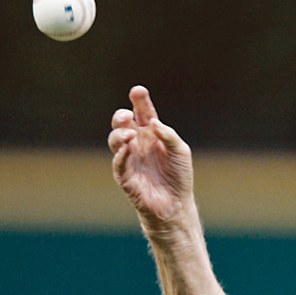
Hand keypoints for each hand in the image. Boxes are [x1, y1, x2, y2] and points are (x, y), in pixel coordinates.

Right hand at [108, 86, 194, 230]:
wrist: (176, 203)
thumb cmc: (179, 175)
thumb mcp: (181, 151)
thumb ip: (169, 136)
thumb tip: (153, 123)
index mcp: (152, 135)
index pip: (143, 114)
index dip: (140, 102)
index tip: (138, 91)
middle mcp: (138, 143)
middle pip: (123, 124)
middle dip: (121, 116)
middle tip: (127, 115)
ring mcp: (130, 158)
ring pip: (115, 140)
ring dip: (120, 134)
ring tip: (130, 134)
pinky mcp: (125, 175)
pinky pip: (118, 162)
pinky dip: (121, 154)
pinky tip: (127, 148)